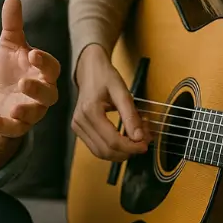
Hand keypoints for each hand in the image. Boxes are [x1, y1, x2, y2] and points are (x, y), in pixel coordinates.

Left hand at [0, 0, 60, 137]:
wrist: (2, 97)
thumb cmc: (12, 68)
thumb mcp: (10, 45)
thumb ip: (12, 25)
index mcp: (44, 72)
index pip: (51, 67)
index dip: (44, 61)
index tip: (33, 53)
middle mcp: (43, 93)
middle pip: (49, 94)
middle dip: (38, 89)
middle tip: (25, 82)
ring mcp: (32, 111)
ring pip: (35, 114)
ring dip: (26, 110)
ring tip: (15, 106)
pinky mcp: (18, 125)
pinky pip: (13, 129)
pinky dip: (1, 125)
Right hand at [70, 43, 148, 160]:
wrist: (90, 70)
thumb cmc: (105, 77)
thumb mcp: (122, 91)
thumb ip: (131, 115)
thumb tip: (139, 137)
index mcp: (90, 111)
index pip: (112, 141)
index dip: (130, 147)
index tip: (145, 145)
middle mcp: (80, 122)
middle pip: (106, 150)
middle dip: (127, 151)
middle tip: (143, 142)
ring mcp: (77, 127)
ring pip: (100, 153)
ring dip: (120, 152)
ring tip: (135, 141)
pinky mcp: (78, 129)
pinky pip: (96, 147)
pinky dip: (112, 148)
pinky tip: (124, 140)